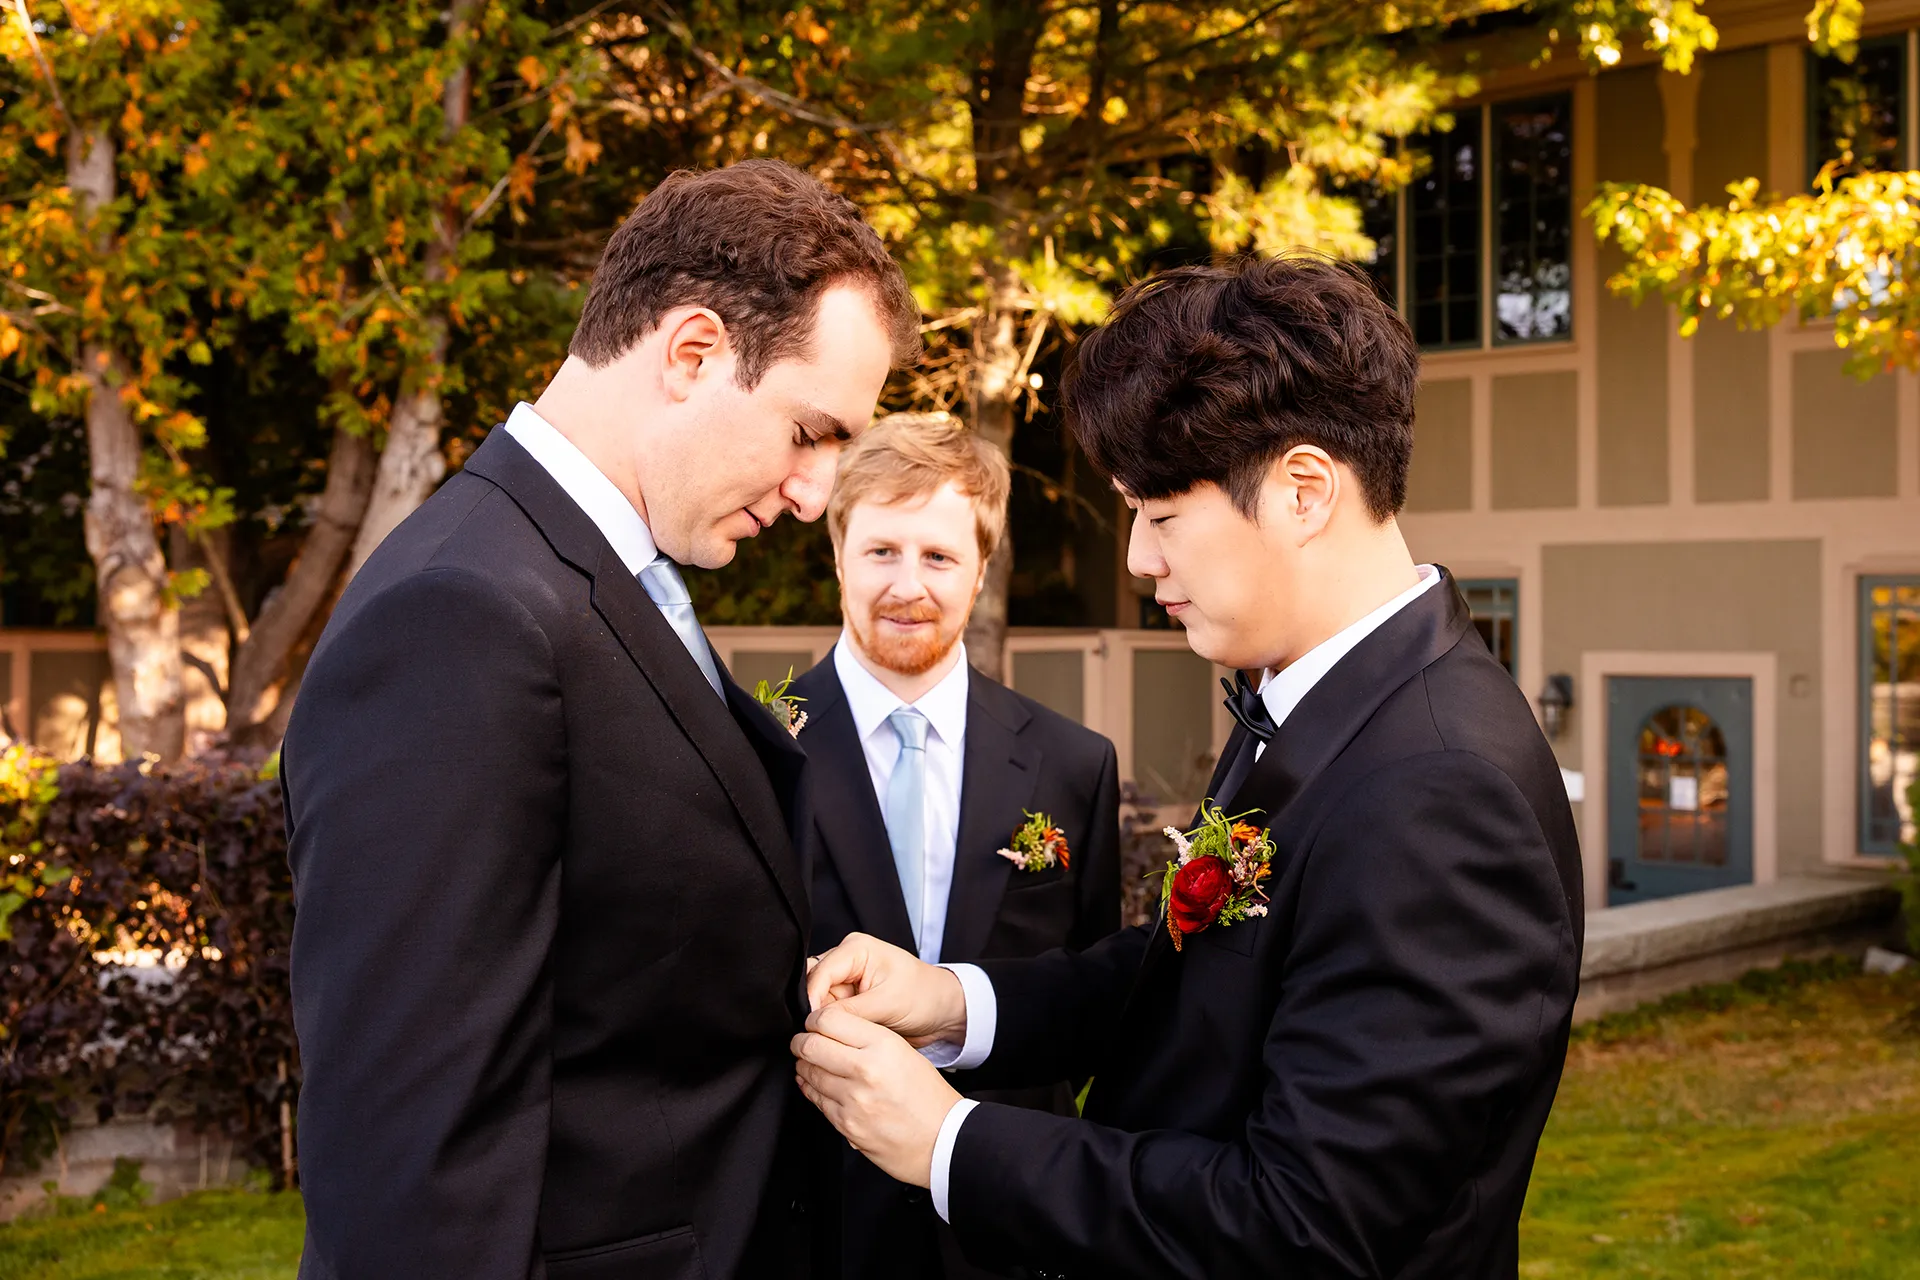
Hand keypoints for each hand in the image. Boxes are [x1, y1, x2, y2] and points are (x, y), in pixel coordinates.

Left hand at [792, 1004, 961, 1186]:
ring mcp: (853, 1100)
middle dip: (800, 1042)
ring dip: (804, 1066)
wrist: (942, 1141)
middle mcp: (865, 1070)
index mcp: (883, 1046)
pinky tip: (816, 1085)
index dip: (814, 1019)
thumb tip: (834, 1032)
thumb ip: (868, 1040)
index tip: (813, 1023)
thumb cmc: (929, 1099)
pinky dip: (811, 1090)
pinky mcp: (846, 1125)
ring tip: (809, 1063)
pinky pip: (817, 1101)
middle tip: (802, 1041)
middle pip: (811, 1046)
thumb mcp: (905, 1054)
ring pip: (809, 1074)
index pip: (829, 1020)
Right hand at [807, 932, 966, 1047]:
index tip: (811, 1025)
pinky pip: (829, 1015)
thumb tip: (817, 1022)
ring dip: (822, 1022)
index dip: (812, 999)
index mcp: (855, 949)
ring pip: (817, 1003)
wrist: (943, 1011)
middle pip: (812, 985)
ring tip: (831, 1039)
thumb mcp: (888, 1003)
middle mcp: (846, 961)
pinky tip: (837, 1039)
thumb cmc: (925, 997)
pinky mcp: (848, 1001)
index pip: (819, 971)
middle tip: (819, 1035)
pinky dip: (831, 1028)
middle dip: (815, 1011)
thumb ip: (851, 1011)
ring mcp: (846, 982)